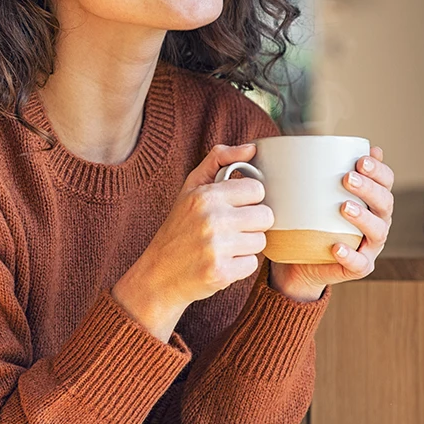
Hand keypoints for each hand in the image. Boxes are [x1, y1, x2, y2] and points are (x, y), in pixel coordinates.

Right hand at [113, 144, 273, 341]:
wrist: (158, 275)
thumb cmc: (178, 229)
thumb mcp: (190, 189)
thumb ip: (219, 160)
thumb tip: (252, 148)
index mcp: (206, 196)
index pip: (257, 190)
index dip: (249, 200)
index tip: (234, 208)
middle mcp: (211, 219)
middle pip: (265, 216)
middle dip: (252, 224)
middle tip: (231, 230)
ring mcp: (216, 247)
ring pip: (261, 241)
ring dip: (246, 246)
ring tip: (224, 247)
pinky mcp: (221, 272)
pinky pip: (252, 264)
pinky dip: (239, 266)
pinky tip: (221, 263)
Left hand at [269, 146, 394, 301]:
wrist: (299, 261)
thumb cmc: (309, 221)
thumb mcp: (311, 194)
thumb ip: (316, 171)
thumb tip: (308, 139)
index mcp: (371, 201)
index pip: (385, 181)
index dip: (379, 170)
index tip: (360, 159)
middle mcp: (377, 221)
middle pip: (384, 203)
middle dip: (369, 188)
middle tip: (347, 178)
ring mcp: (370, 246)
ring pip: (378, 231)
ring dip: (363, 218)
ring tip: (344, 207)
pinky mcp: (358, 267)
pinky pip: (358, 263)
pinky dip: (350, 255)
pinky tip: (337, 246)